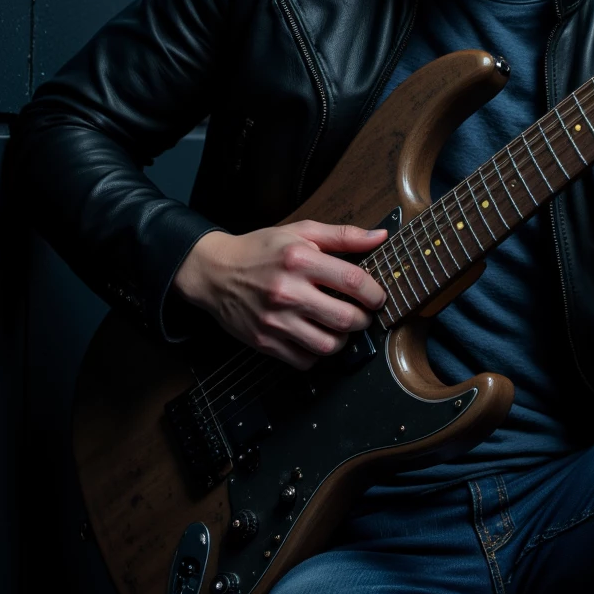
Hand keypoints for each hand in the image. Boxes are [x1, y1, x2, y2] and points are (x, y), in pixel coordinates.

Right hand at [173, 221, 388, 369]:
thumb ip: (343, 235)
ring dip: (342, 339)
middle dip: (363, 319)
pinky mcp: (264, 341)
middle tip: (362, 314)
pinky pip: (304, 360)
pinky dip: (316, 354)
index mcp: (300, 260)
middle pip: (345, 318)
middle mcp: (287, 291)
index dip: (374, 293)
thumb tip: (380, 236)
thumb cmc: (260, 250)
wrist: (214, 272)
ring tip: (339, 327)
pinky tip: (315, 336)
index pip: (353, 281)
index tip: (376, 297)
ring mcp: (275, 320)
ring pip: (327, 345)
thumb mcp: (301, 232)